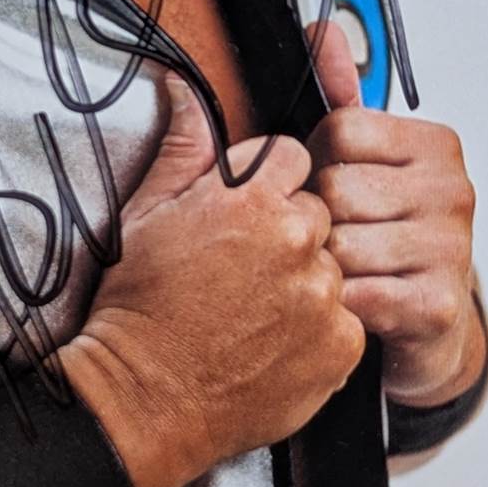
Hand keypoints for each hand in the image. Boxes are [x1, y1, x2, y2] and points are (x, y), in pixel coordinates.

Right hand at [57, 69, 364, 486]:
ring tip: (256, 311)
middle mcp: (296, 238)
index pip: (295, 158)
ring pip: (335, 266)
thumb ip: (184, 146)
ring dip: (307, 283)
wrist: (145, 397)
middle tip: (245, 272)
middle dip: (291, 234)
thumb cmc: (140, 308)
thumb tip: (184, 89)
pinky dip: (320, 332)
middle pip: (321, 213)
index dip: (269, 186)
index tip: (245, 217)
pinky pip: (347, 319)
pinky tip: (275, 343)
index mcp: (251, 194)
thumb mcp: (148, 213)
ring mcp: (322, 294)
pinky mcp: (340, 344)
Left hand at [304, 19, 484, 406]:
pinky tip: (353, 304)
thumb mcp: (365, 162)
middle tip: (336, 236)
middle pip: (334, 188)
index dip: (317, 162)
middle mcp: (453, 190)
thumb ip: (344, 97)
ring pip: (339, 243)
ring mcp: (451, 248)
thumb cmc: (385, 237)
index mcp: (435, 145)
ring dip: (326, 265)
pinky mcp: (438, 304)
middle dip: (319, 218)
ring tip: (343, 272)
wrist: (426, 329)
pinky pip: (354, 293)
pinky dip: (339, 304)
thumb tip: (324, 30)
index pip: (339, 129)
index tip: (333, 184)